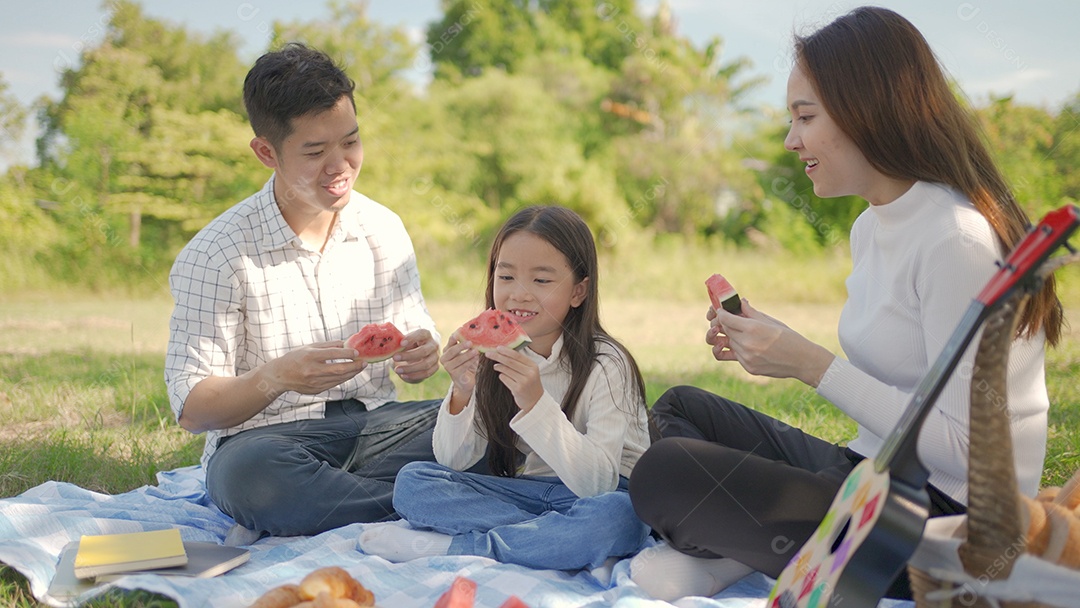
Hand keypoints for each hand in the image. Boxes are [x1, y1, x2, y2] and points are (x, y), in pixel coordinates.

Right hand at [268, 341, 367, 394]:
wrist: (280, 376)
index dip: (348, 354)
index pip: (334, 354)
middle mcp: (312, 370)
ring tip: (359, 367)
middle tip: (364, 362)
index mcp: (310, 356)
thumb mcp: (309, 347)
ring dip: (352, 373)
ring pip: (339, 379)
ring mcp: (314, 382)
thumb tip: (346, 344)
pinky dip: (343, 378)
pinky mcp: (316, 390)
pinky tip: (348, 374)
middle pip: (339, 369)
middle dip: (355, 366)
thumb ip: (328, 345)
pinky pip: (334, 384)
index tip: (357, 353)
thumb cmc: (295, 358)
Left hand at [393, 329, 440, 382]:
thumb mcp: (404, 341)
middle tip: (394, 357)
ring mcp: (435, 356)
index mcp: (425, 334)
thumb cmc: (409, 345)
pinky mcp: (435, 367)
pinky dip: (414, 376)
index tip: (401, 343)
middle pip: (423, 351)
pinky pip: (426, 373)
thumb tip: (389, 346)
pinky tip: (403, 375)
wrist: (417, 354)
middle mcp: (433, 345)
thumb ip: (399, 342)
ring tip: (397, 370)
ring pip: (425, 364)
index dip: (412, 338)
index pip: (421, 334)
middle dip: (408, 355)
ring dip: (410, 368)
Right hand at [440, 331, 479, 395]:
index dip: (456, 336)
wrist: (466, 381)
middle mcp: (444, 358)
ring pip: (458, 359)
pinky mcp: (454, 374)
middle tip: (470, 342)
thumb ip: (469, 345)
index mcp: (447, 350)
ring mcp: (448, 367)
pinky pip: (462, 367)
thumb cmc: (467, 364)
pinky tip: (475, 358)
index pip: (451, 341)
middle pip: (452, 350)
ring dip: (467, 354)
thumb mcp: (468, 352)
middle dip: (461, 346)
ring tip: (476, 351)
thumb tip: (476, 335)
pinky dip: (469, 362)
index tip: (461, 330)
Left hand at [484, 346, 542, 411]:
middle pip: (510, 362)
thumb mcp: (530, 371)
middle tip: (488, 353)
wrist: (535, 401)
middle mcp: (529, 373)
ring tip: (495, 366)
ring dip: (498, 366)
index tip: (497, 348)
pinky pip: (504, 378)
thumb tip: (505, 352)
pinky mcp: (517, 389)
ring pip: (506, 370)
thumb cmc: (530, 384)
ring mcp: (523, 382)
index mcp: (533, 366)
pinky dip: (501, 376)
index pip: (517, 355)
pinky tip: (503, 376)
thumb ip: (520, 362)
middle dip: (498, 356)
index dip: (506, 351)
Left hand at [707, 300, 833, 386]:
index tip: (722, 310)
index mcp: (753, 328)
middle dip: (726, 324)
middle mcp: (747, 343)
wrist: (802, 361)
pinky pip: (735, 356)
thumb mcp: (771, 321)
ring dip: (732, 337)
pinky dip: (739, 350)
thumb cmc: (789, 338)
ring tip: (742, 334)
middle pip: (725, 330)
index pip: (725, 319)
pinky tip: (749, 346)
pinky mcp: (748, 368)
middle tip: (731, 320)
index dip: (721, 313)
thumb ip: (751, 312)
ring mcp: (746, 358)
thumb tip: (740, 302)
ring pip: (729, 344)